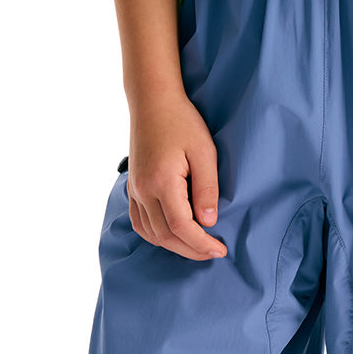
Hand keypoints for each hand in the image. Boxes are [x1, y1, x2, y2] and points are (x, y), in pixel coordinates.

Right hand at [126, 95, 227, 260]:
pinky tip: (172, 234)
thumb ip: (206, 189)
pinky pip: (140, 222)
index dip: (201, 244)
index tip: (219, 250)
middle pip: (164, 236)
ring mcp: (134, 189)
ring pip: (150, 233)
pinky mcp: (132, 186)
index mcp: (162, 182)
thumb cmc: (182, 121)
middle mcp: (143, 190)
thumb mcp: (204, 151)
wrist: (153, 101)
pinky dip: (156, 235)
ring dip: (173, 246)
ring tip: (196, 246)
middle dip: (190, 250)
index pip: (181, 227)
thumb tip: (208, 222)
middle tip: (213, 252)